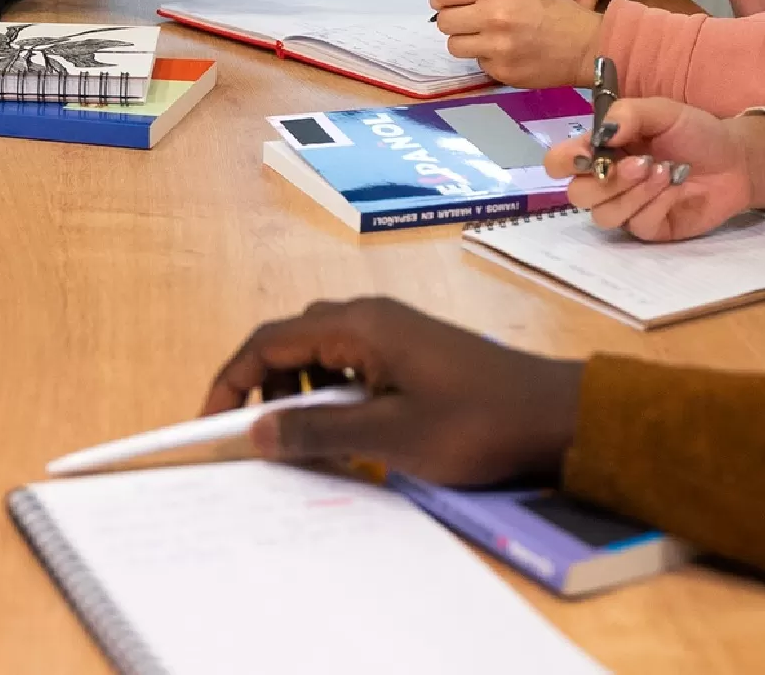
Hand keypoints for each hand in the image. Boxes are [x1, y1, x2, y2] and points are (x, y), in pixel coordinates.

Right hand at [199, 297, 582, 484]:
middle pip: (292, 343)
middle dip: (263, 389)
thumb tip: (255, 432)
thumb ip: (319, 432)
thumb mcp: (390, 436)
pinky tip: (345, 438)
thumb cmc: (475, 422)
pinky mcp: (412, 355)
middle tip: (257, 441)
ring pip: (322, 356)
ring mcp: (393, 335)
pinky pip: (352, 368)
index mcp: (359, 326)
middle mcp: (370, 318)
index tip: (210, 423)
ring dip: (300, 396)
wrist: (554, 416)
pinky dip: (334, 399)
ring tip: (303, 445)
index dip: (231, 380)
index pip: (269, 341)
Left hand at [429, 0, 602, 85]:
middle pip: (444, 21)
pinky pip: (478, 63)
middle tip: (471, 23)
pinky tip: (508, 53)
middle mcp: (493, 15)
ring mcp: (496, 46)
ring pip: (455, 46)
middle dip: (454, 22)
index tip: (450, 4)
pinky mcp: (500, 70)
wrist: (585, 46)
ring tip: (489, 39)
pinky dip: (488, 58)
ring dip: (467, 42)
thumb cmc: (555, 11)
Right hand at [544, 96, 764, 241]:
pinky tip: (677, 187)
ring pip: (604, 215)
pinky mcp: (650, 229)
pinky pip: (637, 225)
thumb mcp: (663, 111)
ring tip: (666, 172)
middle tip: (643, 162)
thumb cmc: (696, 132)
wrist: (737, 160)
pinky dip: (658, 203)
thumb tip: (602, 133)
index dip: (564, 161)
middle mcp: (608, 181)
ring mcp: (627, 208)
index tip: (587, 153)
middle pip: (578, 195)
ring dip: (635, 192)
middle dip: (609, 179)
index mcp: (603, 149)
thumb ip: (629, 114)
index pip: (560, 162)